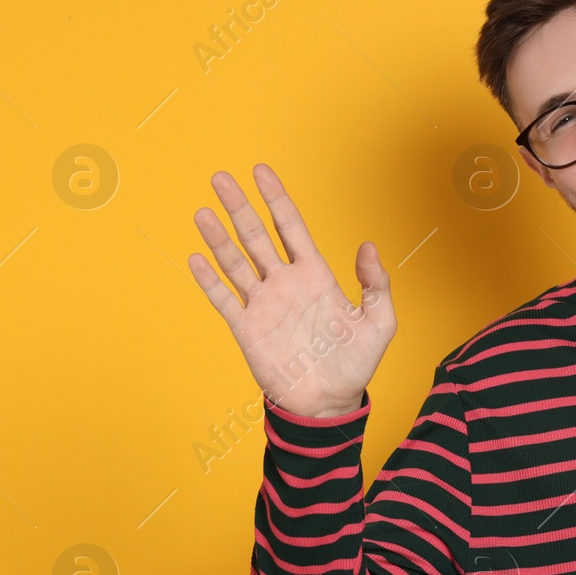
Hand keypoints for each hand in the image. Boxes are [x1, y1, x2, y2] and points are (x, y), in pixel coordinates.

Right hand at [189, 163, 395, 417]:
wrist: (329, 403)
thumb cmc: (356, 364)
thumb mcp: (379, 323)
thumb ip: (376, 284)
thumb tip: (369, 245)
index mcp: (316, 276)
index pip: (291, 228)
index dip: (277, 199)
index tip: (261, 171)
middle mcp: (285, 284)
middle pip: (256, 236)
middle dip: (240, 207)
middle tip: (221, 177)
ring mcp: (263, 304)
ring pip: (236, 262)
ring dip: (219, 237)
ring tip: (204, 211)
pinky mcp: (247, 329)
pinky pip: (224, 300)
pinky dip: (209, 280)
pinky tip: (196, 257)